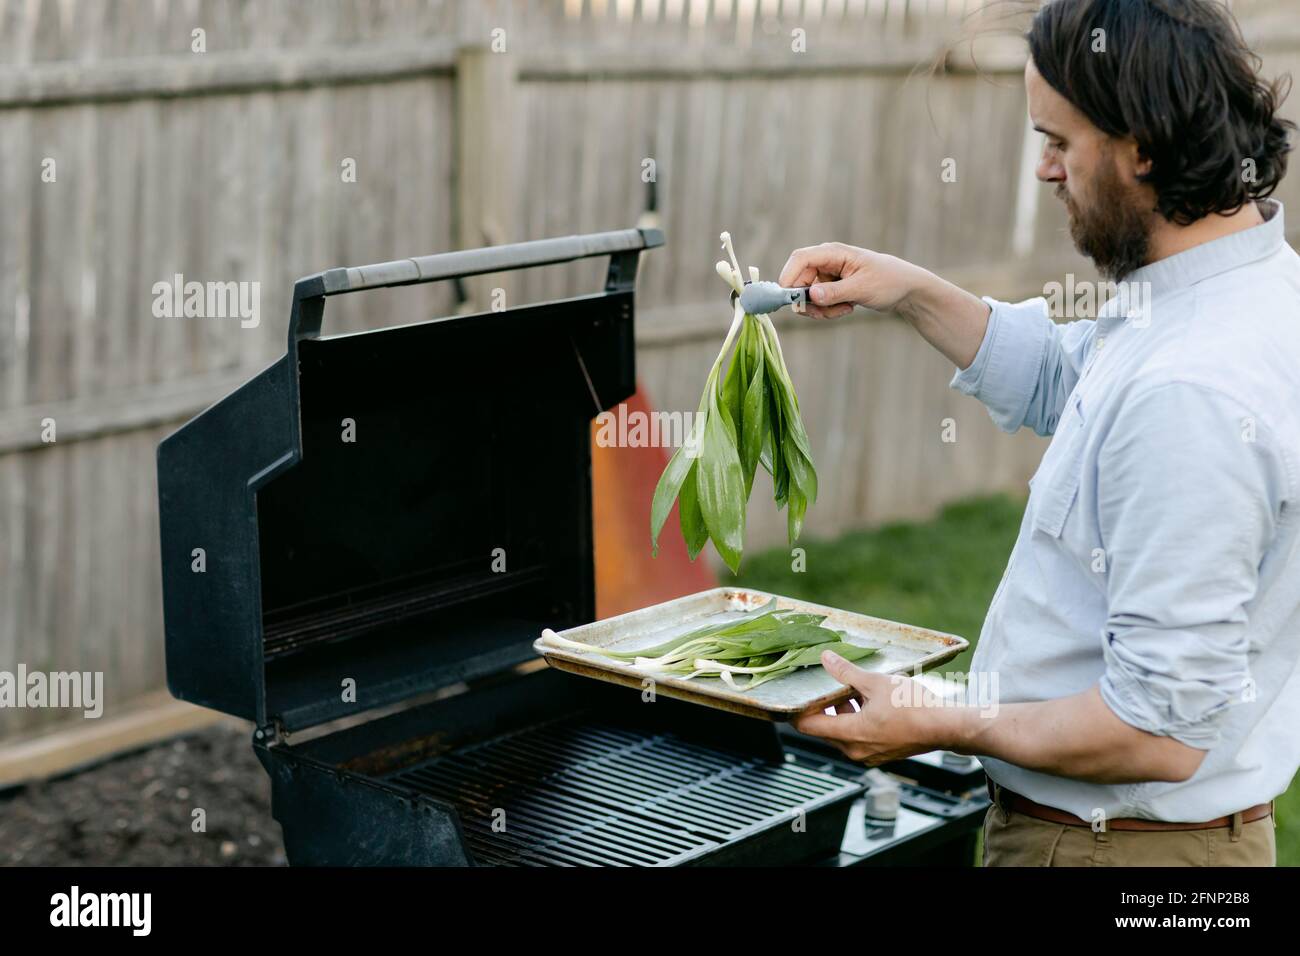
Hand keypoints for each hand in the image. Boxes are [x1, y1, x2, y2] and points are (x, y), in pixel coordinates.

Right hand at [777, 242, 924, 319]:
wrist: (905, 289)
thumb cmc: (888, 281)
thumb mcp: (862, 288)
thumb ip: (835, 292)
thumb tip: (811, 295)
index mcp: (833, 253)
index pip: (800, 259)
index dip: (788, 277)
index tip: (788, 299)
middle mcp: (826, 262)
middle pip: (799, 281)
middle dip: (808, 301)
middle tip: (822, 314)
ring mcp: (828, 275)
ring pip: (808, 295)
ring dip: (821, 309)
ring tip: (844, 309)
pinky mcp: (831, 288)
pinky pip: (818, 302)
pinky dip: (828, 310)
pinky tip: (847, 308)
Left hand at [791, 651, 949, 765]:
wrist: (945, 727)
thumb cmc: (914, 707)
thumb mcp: (875, 683)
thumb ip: (847, 673)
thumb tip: (826, 659)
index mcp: (850, 734)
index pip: (807, 727)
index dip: (796, 710)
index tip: (795, 695)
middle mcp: (855, 750)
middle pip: (824, 729)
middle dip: (824, 707)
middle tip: (830, 685)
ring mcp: (869, 754)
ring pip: (842, 732)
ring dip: (843, 711)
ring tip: (854, 688)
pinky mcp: (881, 753)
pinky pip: (858, 737)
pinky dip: (857, 719)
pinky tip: (870, 700)